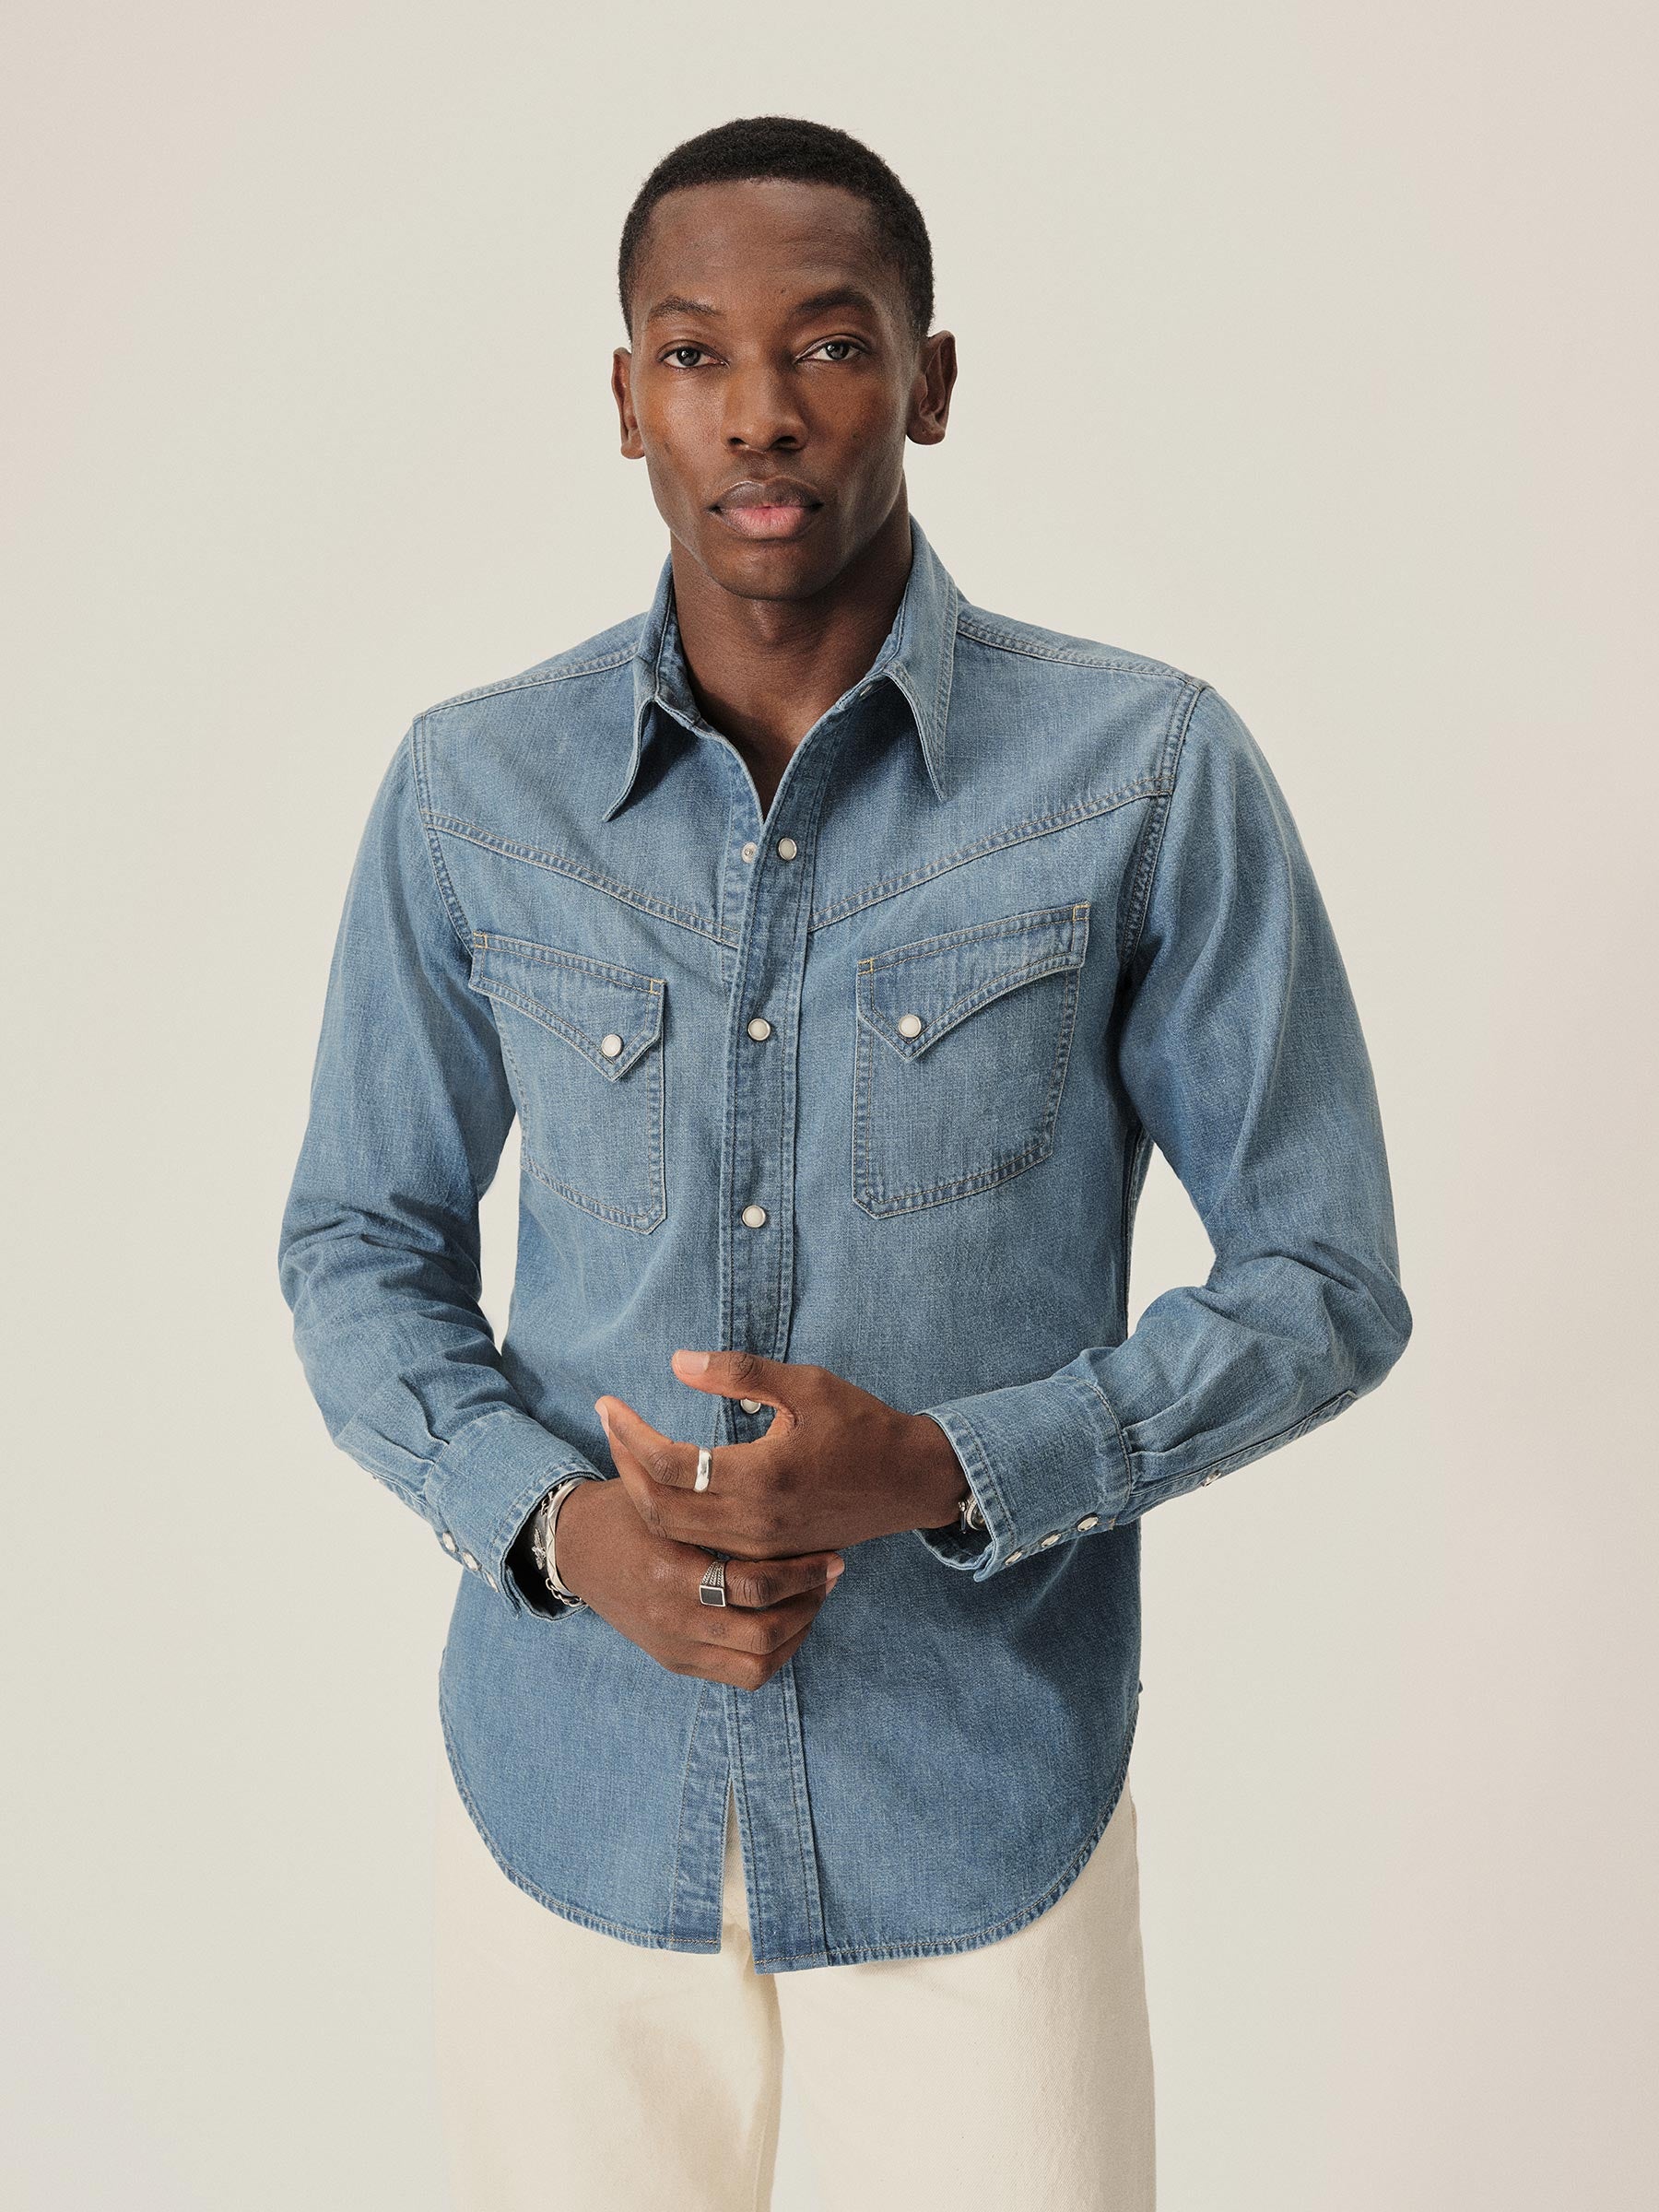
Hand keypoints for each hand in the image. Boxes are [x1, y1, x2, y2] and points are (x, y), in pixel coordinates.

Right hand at [550, 1474, 844, 1691]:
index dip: (802, 1572)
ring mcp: (673, 1645)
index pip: (753, 1585)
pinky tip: (789, 1622)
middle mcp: (671, 1617)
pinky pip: (742, 1675)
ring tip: (816, 1597)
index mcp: (670, 1569)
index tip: (831, 1552)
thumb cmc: (626, 1508)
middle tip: (833, 1573)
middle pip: (764, 1629)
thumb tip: (775, 1439)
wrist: (574, 1549)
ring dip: (798, 1632)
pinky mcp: (675, 1661)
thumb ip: (708, 1487)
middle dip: (809, 1602)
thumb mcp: (661, 1489)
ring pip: (758, 1661)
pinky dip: (774, 1654)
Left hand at [594, 1349, 968, 1561]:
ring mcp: (760, 1548)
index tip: (608, 1403)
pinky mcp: (767, 1557)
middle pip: (659, 1509)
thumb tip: (677, 1362)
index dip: (628, 1433)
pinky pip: (701, 1548)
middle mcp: (754, 1522)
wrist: (911, 1482)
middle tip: (608, 1426)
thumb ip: (740, 1372)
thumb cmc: (862, 1426)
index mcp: (760, 1477)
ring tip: (627, 1452)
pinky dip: (671, 1519)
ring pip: (676, 1535)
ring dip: (642, 1495)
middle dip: (623, 1465)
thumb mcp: (806, 1384)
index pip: (668, 1464)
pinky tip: (664, 1487)